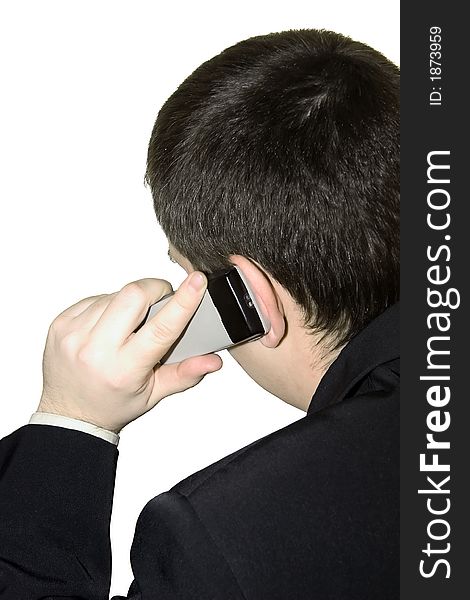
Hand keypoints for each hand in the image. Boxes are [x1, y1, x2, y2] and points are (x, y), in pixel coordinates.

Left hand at [37, 272, 222, 432]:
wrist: (68, 414)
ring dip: (128, 302)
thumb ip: (185, 374)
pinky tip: (108, 325)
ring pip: (114, 294)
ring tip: (127, 325)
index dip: (183, 302)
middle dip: (154, 290)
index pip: (160, 329)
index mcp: (124, 370)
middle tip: (160, 302)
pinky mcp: (60, 324)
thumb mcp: (153, 394)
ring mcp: (73, 335)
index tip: (197, 281)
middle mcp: (95, 350)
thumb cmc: (112, 404)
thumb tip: (213, 360)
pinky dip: (107, 306)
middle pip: (133, 295)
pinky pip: (94, 298)